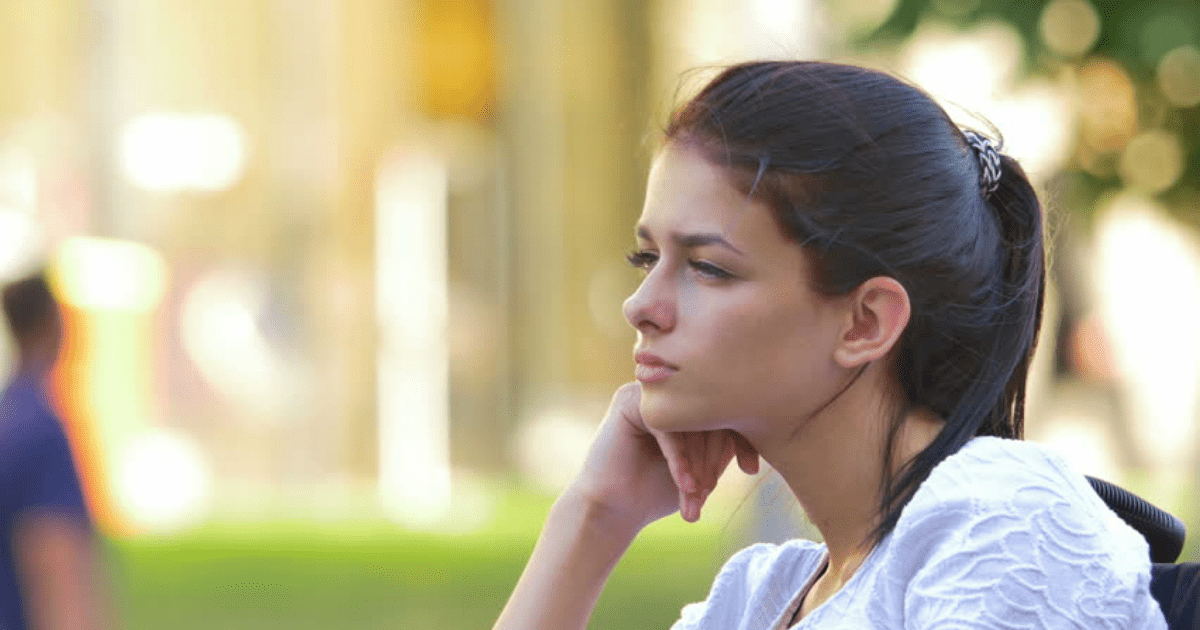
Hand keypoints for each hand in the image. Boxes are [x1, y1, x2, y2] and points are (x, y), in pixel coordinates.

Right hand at [567, 382, 759, 533]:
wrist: (613, 510)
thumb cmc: (657, 491)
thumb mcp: (702, 467)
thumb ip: (724, 446)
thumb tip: (759, 428)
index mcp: (687, 400)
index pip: (726, 409)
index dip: (741, 440)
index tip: (750, 471)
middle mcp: (668, 390)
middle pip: (709, 413)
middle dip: (713, 459)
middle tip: (709, 491)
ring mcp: (648, 393)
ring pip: (689, 420)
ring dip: (698, 463)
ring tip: (697, 494)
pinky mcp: (628, 402)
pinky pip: (666, 426)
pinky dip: (679, 459)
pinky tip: (685, 485)